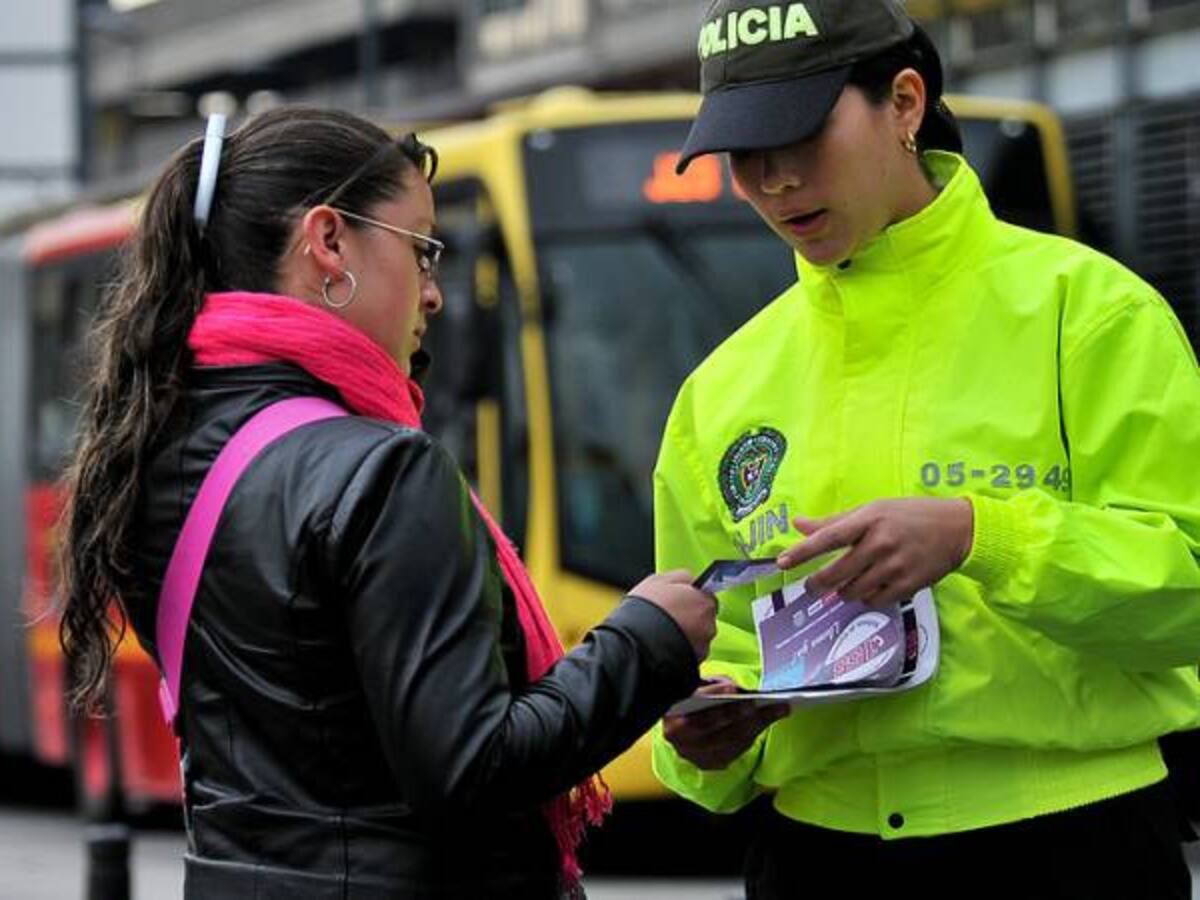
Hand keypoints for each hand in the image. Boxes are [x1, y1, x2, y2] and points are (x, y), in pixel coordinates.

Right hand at [630, 570, 717, 660]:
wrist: (633, 646)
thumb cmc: (644, 611)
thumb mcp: (657, 581)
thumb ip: (680, 577)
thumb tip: (691, 579)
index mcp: (704, 601)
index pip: (706, 596)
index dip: (691, 598)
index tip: (678, 601)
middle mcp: (709, 625)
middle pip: (704, 618)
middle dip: (691, 617)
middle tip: (668, 617)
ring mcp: (702, 647)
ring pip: (698, 637)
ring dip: (686, 635)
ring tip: (664, 633)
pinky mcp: (694, 664)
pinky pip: (690, 654)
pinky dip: (682, 650)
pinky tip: (664, 646)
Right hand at [662, 677, 787, 769]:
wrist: (680, 726)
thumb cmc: (691, 699)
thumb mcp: (694, 683)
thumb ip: (705, 676)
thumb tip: (723, 669)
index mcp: (670, 713)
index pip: (690, 703)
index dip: (712, 694)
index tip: (733, 687)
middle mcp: (678, 738)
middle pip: (713, 725)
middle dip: (742, 712)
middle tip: (767, 702)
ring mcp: (692, 754)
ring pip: (727, 741)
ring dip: (756, 725)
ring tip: (777, 710)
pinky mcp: (707, 763)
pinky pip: (734, 751)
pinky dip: (751, 736)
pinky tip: (765, 723)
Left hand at [776, 498, 973, 607]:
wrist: (958, 528)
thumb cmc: (910, 515)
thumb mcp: (874, 510)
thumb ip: (835, 521)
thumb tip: (799, 524)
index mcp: (869, 519)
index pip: (828, 537)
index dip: (803, 551)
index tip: (782, 562)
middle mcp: (881, 543)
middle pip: (836, 572)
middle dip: (818, 583)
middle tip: (810, 587)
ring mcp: (896, 566)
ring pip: (853, 591)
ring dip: (843, 592)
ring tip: (845, 585)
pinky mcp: (909, 584)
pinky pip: (875, 601)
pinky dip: (866, 598)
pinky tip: (869, 589)